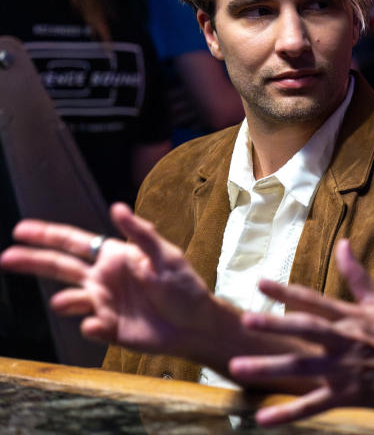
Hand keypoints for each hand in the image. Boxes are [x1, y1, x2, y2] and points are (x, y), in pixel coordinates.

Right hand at [0, 202, 218, 357]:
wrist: (194, 324)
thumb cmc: (183, 286)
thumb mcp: (166, 256)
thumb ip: (141, 233)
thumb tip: (117, 207)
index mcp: (114, 256)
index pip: (75, 243)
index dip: (48, 235)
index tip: (20, 230)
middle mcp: (102, 279)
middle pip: (60, 267)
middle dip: (33, 261)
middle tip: (6, 257)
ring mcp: (103, 304)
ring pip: (70, 301)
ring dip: (65, 301)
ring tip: (63, 302)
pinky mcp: (108, 328)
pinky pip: (91, 327)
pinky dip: (92, 326)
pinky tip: (100, 325)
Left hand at [229, 239, 373, 425]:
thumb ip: (356, 274)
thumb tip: (343, 242)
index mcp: (351, 317)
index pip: (314, 300)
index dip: (286, 291)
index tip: (259, 282)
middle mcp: (345, 340)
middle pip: (306, 329)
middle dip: (276, 324)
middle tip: (245, 319)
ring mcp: (346, 369)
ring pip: (303, 368)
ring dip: (270, 367)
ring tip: (238, 367)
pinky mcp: (348, 396)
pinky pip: (314, 406)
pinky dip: (288, 414)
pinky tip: (262, 419)